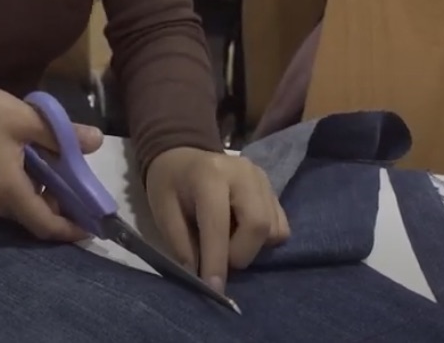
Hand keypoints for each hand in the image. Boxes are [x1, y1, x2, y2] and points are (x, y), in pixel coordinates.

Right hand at [0, 84, 103, 242]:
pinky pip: (6, 199)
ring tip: (61, 172)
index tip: (93, 226)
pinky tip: (35, 168)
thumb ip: (62, 134)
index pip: (45, 225)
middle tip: (81, 188)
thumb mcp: (26, 118)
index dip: (70, 230)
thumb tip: (97, 141)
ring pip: (20, 208)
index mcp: (9, 190)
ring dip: (42, 197)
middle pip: (34, 218)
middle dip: (60, 209)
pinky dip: (25, 191)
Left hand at [145, 147, 289, 292]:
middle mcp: (243, 173)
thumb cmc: (169, 184)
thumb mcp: (162, 210)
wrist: (183, 156)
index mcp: (209, 175)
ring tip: (228, 242)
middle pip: (258, 225)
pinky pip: (281, 227)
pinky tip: (242, 233)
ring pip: (273, 229)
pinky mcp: (273, 189)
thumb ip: (180, 243)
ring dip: (251, 249)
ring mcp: (263, 179)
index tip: (214, 288)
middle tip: (220, 260)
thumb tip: (200, 278)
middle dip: (240, 255)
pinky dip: (264, 241)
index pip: (219, 223)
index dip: (217, 259)